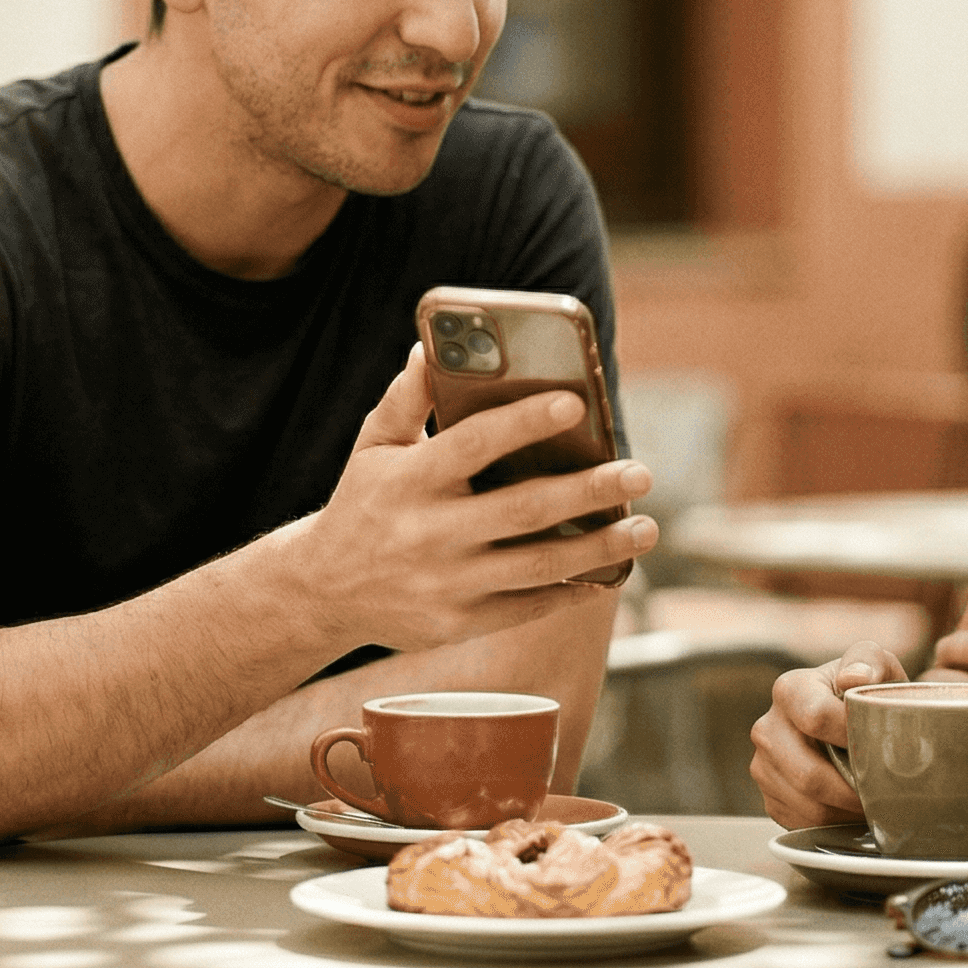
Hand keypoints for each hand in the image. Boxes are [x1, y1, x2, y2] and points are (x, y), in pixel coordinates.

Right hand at [285, 346, 657, 649]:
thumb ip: (406, 398)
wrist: (322, 591)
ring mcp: (447, 583)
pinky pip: (528, 605)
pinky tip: (610, 571)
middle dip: (588, 491)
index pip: (473, 444)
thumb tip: (431, 345)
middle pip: (522, 509)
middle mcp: (430, 533)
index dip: (524, 421)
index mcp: (410, 480)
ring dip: (599, 547)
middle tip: (639, 472)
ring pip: (537, 564)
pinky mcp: (459, 622)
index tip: (575, 402)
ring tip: (645, 528)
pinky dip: (573, 589)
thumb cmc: (362, 504)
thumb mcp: (374, 445)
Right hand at [748, 641, 904, 829]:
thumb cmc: (866, 694)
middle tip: (884, 789)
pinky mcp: (770, 797)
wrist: (851, 722)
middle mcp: (767, 728)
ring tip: (872, 800)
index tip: (880, 743)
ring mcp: (764, 766)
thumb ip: (870, 661)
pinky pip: (802, 823)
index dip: (853, 736)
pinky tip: (851, 806)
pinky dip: (834, 822)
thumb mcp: (877, 666)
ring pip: (808, 804)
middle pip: (808, 775)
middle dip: (852, 788)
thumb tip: (853, 678)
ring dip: (846, 809)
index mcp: (789, 689)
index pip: (816, 717)